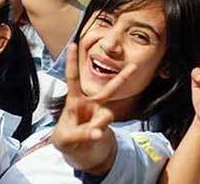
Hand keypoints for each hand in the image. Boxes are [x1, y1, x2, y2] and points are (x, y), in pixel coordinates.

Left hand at [51, 44, 136, 173]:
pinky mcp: (105, 127)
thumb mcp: (65, 138)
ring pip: (107, 114)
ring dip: (99, 123)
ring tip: (90, 133)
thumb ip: (81, 134)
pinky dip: (98, 134)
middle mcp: (90, 104)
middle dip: (121, 78)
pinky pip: (105, 128)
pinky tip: (93, 138)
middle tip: (134, 67)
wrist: (77, 153)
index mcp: (74, 100)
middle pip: (108, 89)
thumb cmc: (66, 139)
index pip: (73, 78)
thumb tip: (99, 132)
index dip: (72, 61)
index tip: (72, 44)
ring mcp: (100, 115)